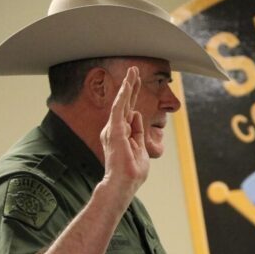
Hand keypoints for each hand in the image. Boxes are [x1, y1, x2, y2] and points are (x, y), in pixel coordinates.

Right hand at [99, 66, 148, 202]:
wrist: (124, 183)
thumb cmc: (132, 171)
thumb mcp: (140, 148)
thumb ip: (138, 132)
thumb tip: (136, 115)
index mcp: (122, 133)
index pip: (129, 111)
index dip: (133, 96)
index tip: (137, 82)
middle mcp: (115, 129)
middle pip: (125, 103)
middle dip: (130, 86)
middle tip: (134, 69)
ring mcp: (114, 129)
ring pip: (122, 102)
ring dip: (128, 85)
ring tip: (133, 71)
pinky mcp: (115, 130)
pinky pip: (119, 109)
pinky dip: (124, 95)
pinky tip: (127, 84)